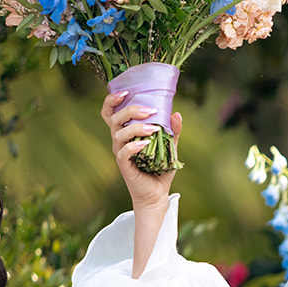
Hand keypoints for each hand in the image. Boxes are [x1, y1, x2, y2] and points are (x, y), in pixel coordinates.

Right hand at [101, 90, 182, 211]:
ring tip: (154, 129)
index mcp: (126, 132)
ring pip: (118, 134)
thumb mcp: (170, 147)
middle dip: (130, 110)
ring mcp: (120, 153)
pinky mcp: (124, 166)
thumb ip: (173, 131)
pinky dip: (134, 146)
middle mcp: (119, 141)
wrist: (157, 194)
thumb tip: (176, 114)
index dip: (113, 100)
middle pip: (114, 119)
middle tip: (149, 111)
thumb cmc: (160, 169)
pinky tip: (147, 144)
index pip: (111, 112)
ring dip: (136, 128)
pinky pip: (123, 153)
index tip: (126, 91)